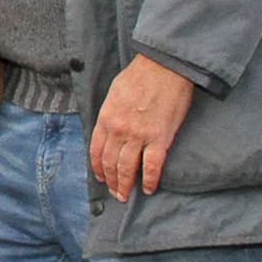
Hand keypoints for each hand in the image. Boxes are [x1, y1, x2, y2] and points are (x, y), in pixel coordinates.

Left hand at [90, 54, 195, 201]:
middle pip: (110, 163)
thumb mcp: (115, 92)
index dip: (97, 167)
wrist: (165, 66)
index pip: (96, 150)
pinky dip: (149, 180)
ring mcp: (139, 136)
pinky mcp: (160, 139)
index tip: (100, 177)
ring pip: (127, 169)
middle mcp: (119, 131)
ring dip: (125, 185)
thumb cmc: (141, 75)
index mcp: (106, 118)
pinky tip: (148, 188)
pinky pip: (152, 166)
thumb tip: (110, 128)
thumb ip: (111, 113)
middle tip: (114, 192)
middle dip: (110, 181)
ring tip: (125, 195)